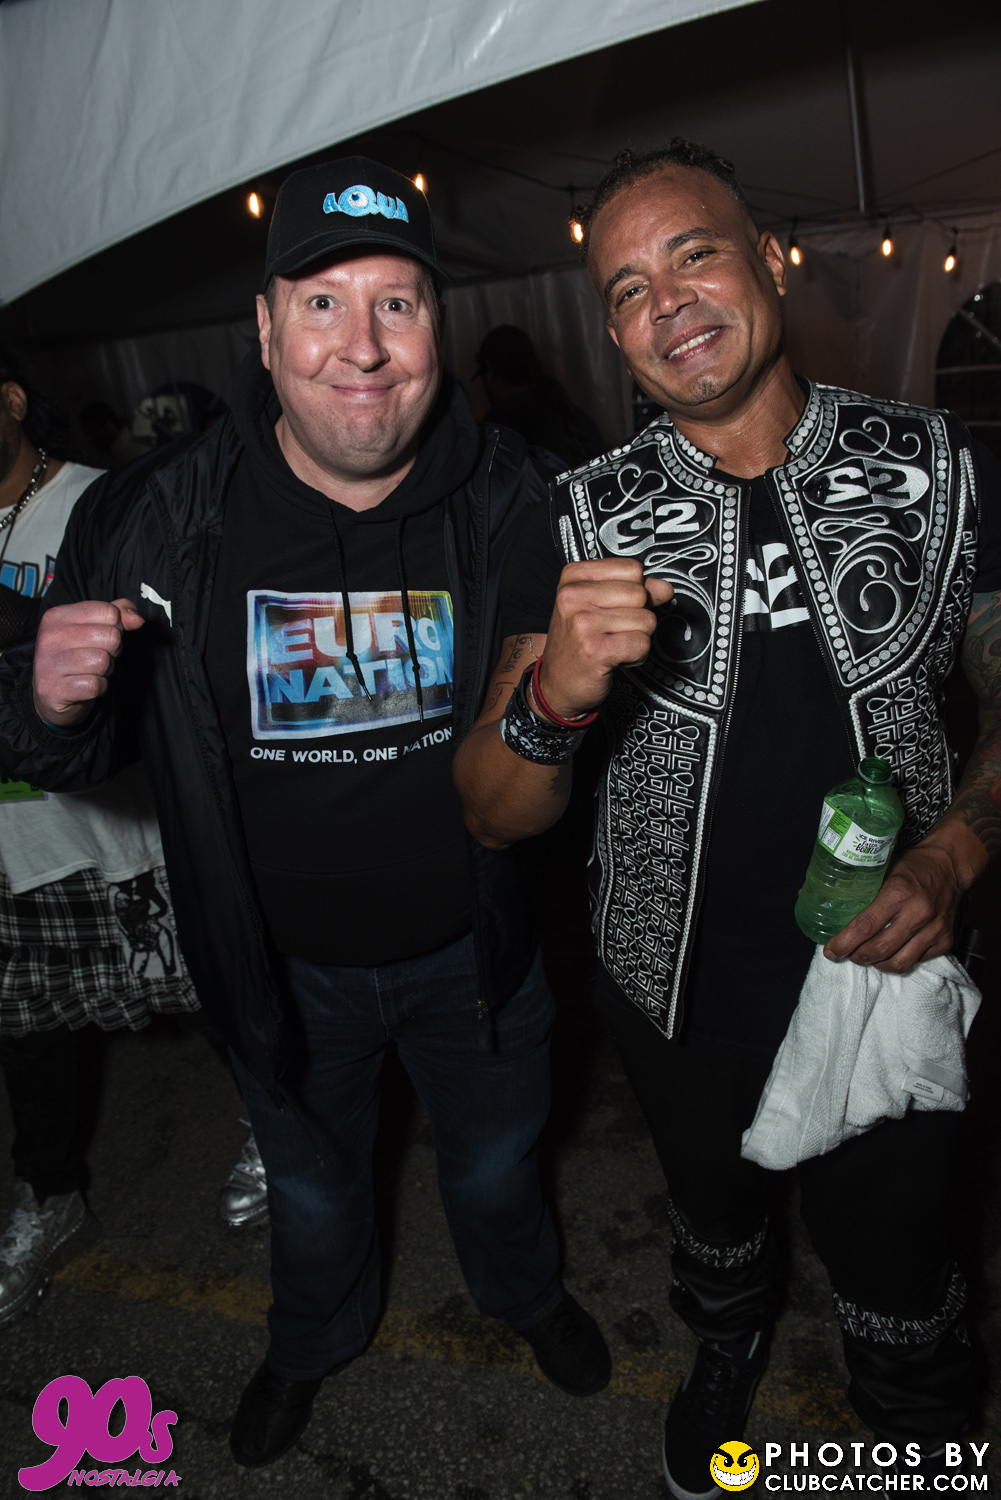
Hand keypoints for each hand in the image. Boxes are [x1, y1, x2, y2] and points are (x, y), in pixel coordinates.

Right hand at [32, 599, 144, 727]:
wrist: (52, 693)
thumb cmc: (77, 657)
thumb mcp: (96, 627)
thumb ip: (118, 615)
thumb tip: (137, 618)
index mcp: (57, 616)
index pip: (108, 612)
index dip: (116, 627)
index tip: (102, 637)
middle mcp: (50, 637)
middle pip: (110, 636)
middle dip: (112, 650)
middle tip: (97, 657)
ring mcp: (49, 664)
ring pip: (103, 661)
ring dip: (105, 670)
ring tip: (91, 671)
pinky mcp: (56, 689)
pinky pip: (95, 685)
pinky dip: (99, 687)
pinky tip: (86, 686)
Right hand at [536, 559, 672, 719]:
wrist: (557, 683)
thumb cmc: (579, 641)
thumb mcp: (599, 604)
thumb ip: (633, 589)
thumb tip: (665, 588)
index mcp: (573, 576)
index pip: (632, 569)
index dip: (634, 591)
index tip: (614, 609)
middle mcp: (573, 595)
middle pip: (640, 594)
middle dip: (638, 616)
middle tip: (613, 631)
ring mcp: (583, 623)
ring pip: (646, 620)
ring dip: (638, 638)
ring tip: (613, 645)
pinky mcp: (595, 650)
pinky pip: (642, 644)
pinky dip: (637, 656)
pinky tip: (615, 659)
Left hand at [822, 843, 963, 971]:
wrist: (950, 864)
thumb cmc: (911, 865)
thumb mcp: (880, 867)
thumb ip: (850, 885)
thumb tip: (806, 896)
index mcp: (898, 892)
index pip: (864, 926)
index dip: (843, 943)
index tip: (831, 951)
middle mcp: (918, 912)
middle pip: (879, 949)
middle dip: (857, 956)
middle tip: (847, 954)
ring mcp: (934, 929)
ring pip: (898, 962)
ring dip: (877, 964)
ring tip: (866, 956)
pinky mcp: (945, 940)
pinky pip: (916, 961)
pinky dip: (898, 960)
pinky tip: (889, 952)